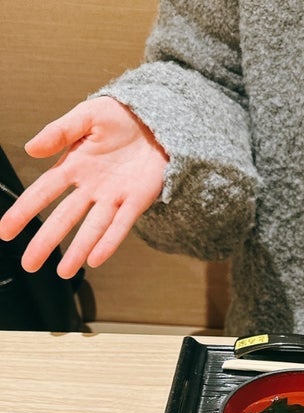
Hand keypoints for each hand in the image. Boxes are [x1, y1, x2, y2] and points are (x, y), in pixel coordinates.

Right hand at [0, 96, 167, 278]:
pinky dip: (109, 242)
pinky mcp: (137, 201)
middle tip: (29, 265)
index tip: (5, 232)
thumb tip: (29, 148)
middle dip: (46, 241)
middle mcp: (91, 187)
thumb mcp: (86, 116)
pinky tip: (96, 259)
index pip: (42, 192)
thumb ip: (59, 132)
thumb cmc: (120, 118)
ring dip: (77, 250)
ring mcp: (114, 197)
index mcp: (73, 166)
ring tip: (63, 272)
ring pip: (92, 229)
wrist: (157, 121)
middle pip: (63, 218)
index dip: (24, 212)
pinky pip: (121, 226)